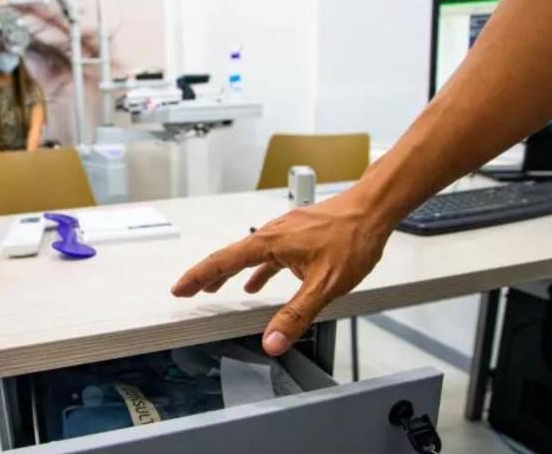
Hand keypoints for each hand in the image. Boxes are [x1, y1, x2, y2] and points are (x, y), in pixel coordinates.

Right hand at [171, 187, 394, 355]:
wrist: (372, 209)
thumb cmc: (351, 239)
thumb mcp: (323, 285)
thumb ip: (296, 316)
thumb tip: (271, 342)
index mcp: (269, 243)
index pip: (223, 262)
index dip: (198, 277)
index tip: (180, 288)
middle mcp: (272, 234)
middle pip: (230, 256)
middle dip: (207, 275)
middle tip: (188, 290)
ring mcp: (284, 232)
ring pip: (249, 255)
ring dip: (231, 272)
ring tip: (216, 288)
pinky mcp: (297, 233)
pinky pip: (269, 254)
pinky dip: (258, 269)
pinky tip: (259, 281)